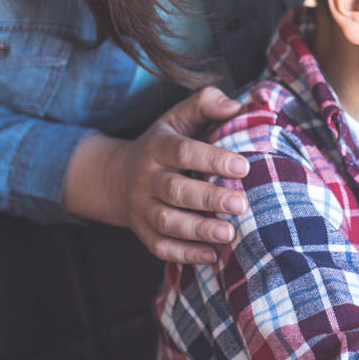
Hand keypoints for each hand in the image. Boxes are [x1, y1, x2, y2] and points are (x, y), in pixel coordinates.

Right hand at [63, 87, 248, 263]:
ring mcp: (142, 208)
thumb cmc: (163, 144)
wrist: (115, 177)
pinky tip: (212, 256)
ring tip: (229, 234)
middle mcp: (146, 179)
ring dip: (198, 231)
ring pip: (166, 222)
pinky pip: (160, 247)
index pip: (182, 152)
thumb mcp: (178, 118)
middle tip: (241, 204)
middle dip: (208, 199)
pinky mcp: (143, 232)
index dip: (212, 159)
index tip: (243, 167)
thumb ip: (206, 104)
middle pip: (174, 190)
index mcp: (157, 147)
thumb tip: (236, 106)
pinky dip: (185, 255)